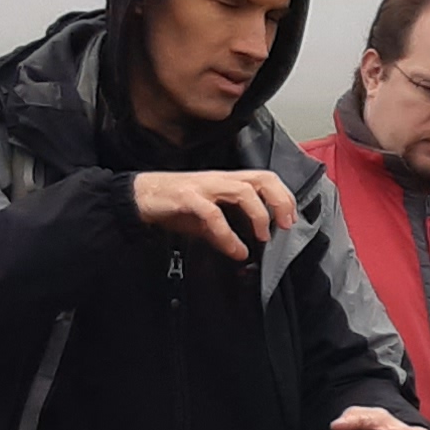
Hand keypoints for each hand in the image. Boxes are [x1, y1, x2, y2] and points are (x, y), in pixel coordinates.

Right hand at [135, 166, 301, 259]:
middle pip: (261, 178)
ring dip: (258, 215)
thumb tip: (240, 251)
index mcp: (226, 181)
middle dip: (280, 200)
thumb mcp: (203, 220)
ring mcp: (204, 186)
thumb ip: (223, 232)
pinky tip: (234, 249)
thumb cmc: (172, 204)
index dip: (283, 196)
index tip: (290, 218)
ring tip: (262, 237)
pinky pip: (213, 214)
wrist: (138, 197)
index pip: (264, 178)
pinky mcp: (187, 197)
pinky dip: (227, 234)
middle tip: (285, 224)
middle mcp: (219, 179)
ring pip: (243, 191)